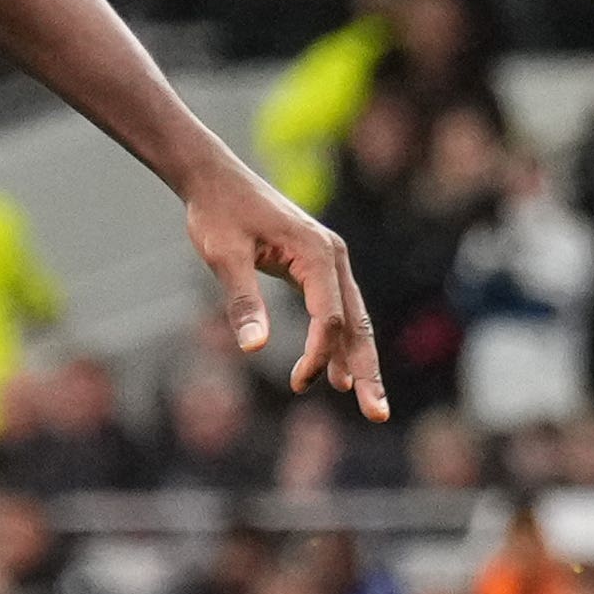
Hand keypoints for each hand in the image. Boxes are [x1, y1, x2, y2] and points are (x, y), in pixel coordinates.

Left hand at [184, 166, 387, 419]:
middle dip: (366, 370)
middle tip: (378, 414)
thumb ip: (243, 301)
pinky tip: (337, 375)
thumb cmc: (217, 214)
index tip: (297, 383)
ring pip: (352, 319)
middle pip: (357, 323)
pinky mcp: (316, 265)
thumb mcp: (223, 257)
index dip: (319, 355)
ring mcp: (329, 261)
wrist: (215, 178)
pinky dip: (339, 342)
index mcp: (316, 253)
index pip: (329, 317)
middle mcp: (332, 256)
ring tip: (369, 405)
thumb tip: (254, 348)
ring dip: (358, 361)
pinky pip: (336, 310)